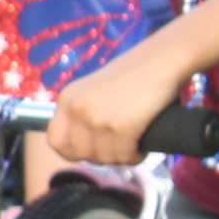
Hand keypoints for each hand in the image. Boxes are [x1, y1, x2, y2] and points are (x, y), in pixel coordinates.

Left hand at [49, 43, 184, 166]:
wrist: (162, 59)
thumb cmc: (134, 73)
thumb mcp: (94, 90)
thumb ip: (83, 112)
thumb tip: (82, 147)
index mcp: (67, 98)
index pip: (55, 140)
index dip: (72, 152)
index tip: (91, 151)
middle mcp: (77, 108)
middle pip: (81, 153)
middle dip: (101, 156)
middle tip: (119, 148)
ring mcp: (97, 118)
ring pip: (104, 158)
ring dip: (120, 157)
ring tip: (133, 145)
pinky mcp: (120, 127)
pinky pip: (124, 157)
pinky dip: (135, 156)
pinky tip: (141, 147)